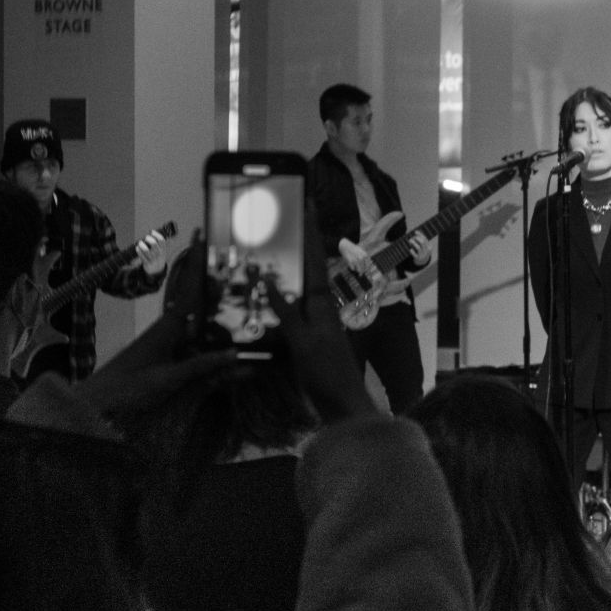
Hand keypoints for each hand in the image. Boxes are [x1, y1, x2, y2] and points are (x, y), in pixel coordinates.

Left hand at [80, 232, 236, 419]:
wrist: (98, 403)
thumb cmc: (129, 387)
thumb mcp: (167, 378)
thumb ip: (201, 366)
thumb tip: (235, 354)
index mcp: (168, 327)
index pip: (188, 286)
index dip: (196, 261)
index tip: (200, 234)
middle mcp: (169, 328)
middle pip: (196, 297)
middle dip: (211, 281)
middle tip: (230, 265)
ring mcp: (167, 340)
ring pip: (197, 319)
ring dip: (213, 311)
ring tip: (232, 300)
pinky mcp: (166, 354)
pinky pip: (193, 339)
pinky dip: (208, 336)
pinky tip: (220, 342)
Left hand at [136, 230, 168, 276]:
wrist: (157, 270)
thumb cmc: (157, 257)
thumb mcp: (161, 251)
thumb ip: (158, 243)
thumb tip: (151, 232)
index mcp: (163, 250)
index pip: (162, 240)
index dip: (156, 234)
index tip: (152, 231)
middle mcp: (159, 254)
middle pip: (154, 244)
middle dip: (148, 239)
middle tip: (146, 238)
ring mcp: (153, 259)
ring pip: (146, 250)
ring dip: (141, 244)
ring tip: (140, 243)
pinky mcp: (147, 263)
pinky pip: (141, 256)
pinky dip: (138, 250)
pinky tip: (137, 248)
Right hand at [266, 207, 377, 423]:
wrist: (344, 406)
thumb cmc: (325, 375)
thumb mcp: (302, 343)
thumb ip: (285, 314)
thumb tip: (268, 281)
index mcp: (321, 304)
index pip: (314, 259)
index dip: (310, 231)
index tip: (306, 204)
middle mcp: (320, 308)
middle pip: (307, 268)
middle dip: (297, 243)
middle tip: (280, 219)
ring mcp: (316, 322)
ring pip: (299, 288)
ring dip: (287, 269)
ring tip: (268, 249)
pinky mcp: (310, 338)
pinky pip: (293, 309)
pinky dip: (280, 298)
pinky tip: (266, 296)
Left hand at [407, 231, 431, 267]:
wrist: (422, 262)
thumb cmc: (422, 251)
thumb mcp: (423, 246)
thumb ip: (420, 240)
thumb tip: (416, 232)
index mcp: (429, 246)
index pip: (425, 239)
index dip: (420, 234)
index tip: (415, 231)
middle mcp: (426, 251)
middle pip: (422, 242)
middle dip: (417, 238)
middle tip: (412, 238)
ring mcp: (422, 255)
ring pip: (418, 248)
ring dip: (413, 243)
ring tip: (410, 241)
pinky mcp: (418, 258)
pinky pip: (414, 254)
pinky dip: (412, 251)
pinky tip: (410, 249)